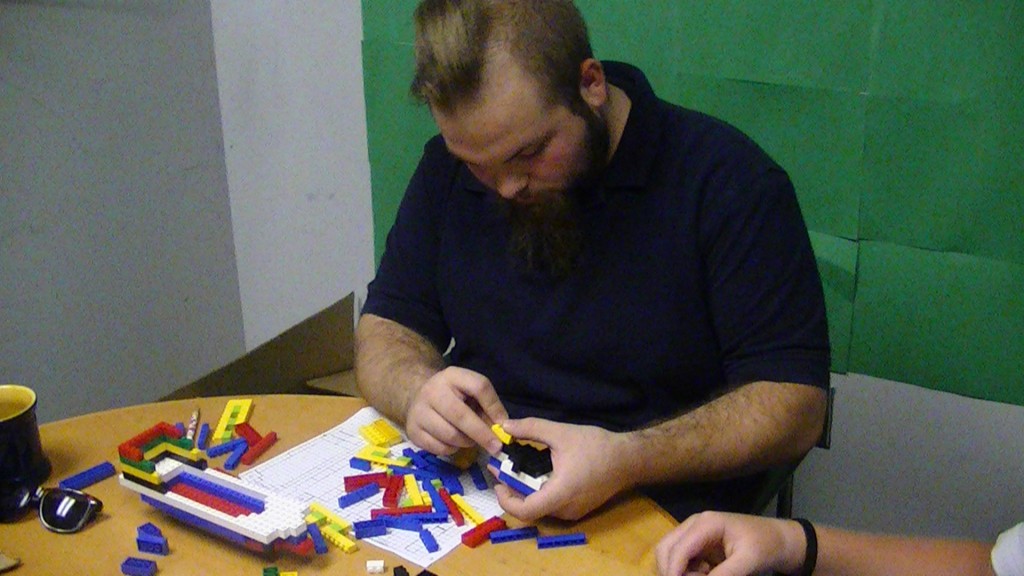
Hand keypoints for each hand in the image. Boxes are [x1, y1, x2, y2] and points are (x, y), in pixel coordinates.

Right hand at [404, 366, 507, 455]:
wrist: (417, 396)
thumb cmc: (453, 396)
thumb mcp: (470, 393)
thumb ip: (487, 408)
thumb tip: (503, 429)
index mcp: (453, 376)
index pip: (479, 386)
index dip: (494, 407)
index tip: (504, 425)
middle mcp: (433, 391)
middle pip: (461, 415)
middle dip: (482, 434)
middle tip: (496, 447)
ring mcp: (419, 411)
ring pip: (450, 435)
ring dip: (466, 442)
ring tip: (470, 440)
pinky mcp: (412, 431)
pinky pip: (439, 448)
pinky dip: (451, 449)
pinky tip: (453, 442)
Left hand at [490, 418, 632, 521]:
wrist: (629, 459)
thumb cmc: (597, 446)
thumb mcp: (561, 433)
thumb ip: (531, 429)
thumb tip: (504, 427)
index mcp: (560, 494)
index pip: (525, 511)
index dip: (506, 500)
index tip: (498, 480)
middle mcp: (565, 509)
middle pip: (530, 508)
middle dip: (513, 490)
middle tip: (504, 468)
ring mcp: (573, 513)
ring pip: (541, 508)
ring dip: (527, 491)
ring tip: (518, 468)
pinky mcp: (579, 510)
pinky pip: (553, 506)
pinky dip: (541, 493)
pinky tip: (539, 474)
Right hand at [655, 511, 805, 575]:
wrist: (780, 540)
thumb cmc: (766, 546)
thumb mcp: (747, 562)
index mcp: (706, 524)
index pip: (677, 549)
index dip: (673, 573)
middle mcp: (694, 524)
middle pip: (665, 549)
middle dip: (671, 571)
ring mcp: (694, 533)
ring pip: (670, 554)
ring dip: (679, 571)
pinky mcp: (698, 543)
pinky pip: (681, 559)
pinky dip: (687, 571)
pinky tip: (706, 574)